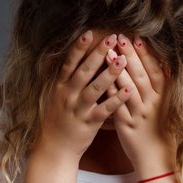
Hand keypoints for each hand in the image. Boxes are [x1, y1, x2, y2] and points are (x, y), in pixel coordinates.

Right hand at [34, 31, 132, 160]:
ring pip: (94, 88)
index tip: (90, 33)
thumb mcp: (56, 97)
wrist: (54, 149)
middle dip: (98, 54)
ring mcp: (78, 109)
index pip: (69, 63)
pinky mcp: (88, 123)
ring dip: (109, 73)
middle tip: (111, 38)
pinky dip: (117, 99)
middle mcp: (67, 95)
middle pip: (84, 71)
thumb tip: (78, 59)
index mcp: (60, 87)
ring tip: (124, 60)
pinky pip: (104, 110)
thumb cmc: (58, 121)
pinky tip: (129, 90)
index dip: (79, 48)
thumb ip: (67, 80)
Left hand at [105, 34, 174, 173]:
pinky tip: (102, 81)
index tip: (138, 38)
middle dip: (131, 55)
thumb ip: (164, 87)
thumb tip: (164, 63)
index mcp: (164, 98)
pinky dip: (110, 94)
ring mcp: (139, 115)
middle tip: (120, 37)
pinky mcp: (126, 126)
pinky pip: (117, 107)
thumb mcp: (169, 107)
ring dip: (118, 70)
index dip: (147, 55)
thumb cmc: (164, 131)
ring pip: (128, 89)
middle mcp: (153, 105)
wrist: (159, 160)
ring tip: (109, 53)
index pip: (156, 71)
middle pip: (141, 76)